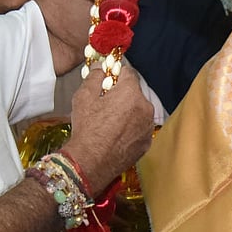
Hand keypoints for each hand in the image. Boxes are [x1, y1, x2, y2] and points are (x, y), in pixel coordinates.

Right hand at [62, 64, 153, 195]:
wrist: (91, 163)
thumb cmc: (87, 130)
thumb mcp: (83, 97)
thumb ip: (95, 77)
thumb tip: (100, 68)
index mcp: (131, 93)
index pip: (128, 73)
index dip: (115, 75)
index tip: (106, 83)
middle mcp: (145, 108)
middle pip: (135, 93)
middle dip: (122, 95)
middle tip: (105, 105)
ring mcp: (148, 127)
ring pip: (139, 111)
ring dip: (128, 112)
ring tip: (110, 123)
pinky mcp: (147, 142)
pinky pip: (140, 128)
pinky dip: (131, 128)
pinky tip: (116, 135)